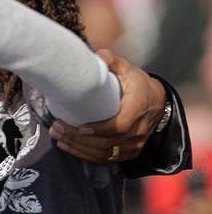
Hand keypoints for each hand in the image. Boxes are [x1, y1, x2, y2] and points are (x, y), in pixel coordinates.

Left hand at [48, 50, 165, 162]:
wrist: (156, 101)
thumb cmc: (137, 83)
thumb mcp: (128, 69)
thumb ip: (113, 61)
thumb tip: (99, 55)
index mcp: (138, 107)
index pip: (119, 125)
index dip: (99, 129)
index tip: (79, 126)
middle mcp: (139, 128)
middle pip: (107, 142)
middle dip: (79, 139)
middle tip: (56, 129)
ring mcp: (135, 143)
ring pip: (104, 153)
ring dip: (78, 148)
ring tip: (57, 137)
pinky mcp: (130, 152)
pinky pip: (106, 159)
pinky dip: (86, 155)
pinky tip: (69, 147)